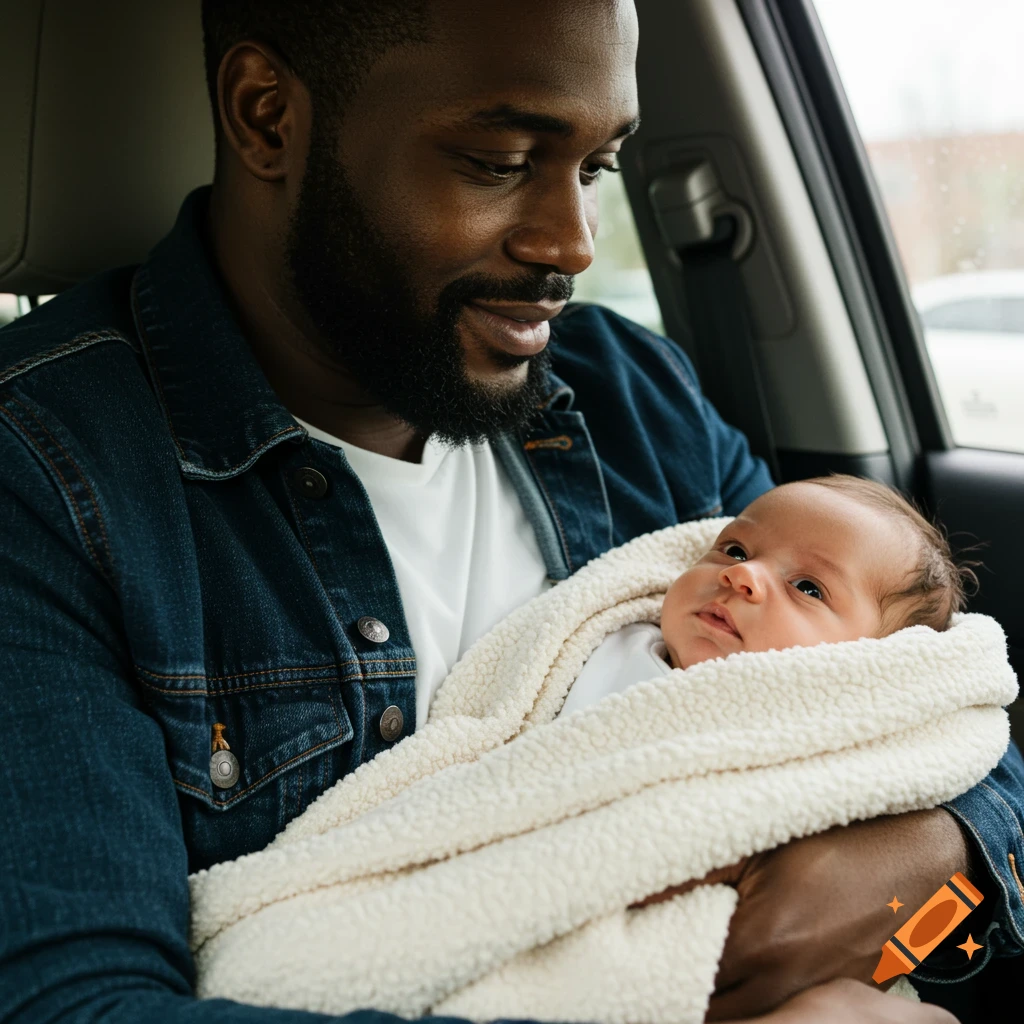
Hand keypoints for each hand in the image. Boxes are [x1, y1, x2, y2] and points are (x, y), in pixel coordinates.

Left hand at [643, 808, 975, 1020]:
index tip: (634, 944)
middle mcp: (787, 982)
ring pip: (746, 1019)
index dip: (655, 960)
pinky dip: (753, 1002)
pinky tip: (736, 972)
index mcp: (761, 942)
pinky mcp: (838, 1000)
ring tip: (691, 964)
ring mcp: (817, 998)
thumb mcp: (759, 842)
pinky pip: (781, 1014)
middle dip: (680, 987)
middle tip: (656, 957)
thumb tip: (637, 887)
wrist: (919, 857)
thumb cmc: (837, 840)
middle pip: (713, 1009)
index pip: (684, 976)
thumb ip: (697, 870)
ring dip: (716, 997)